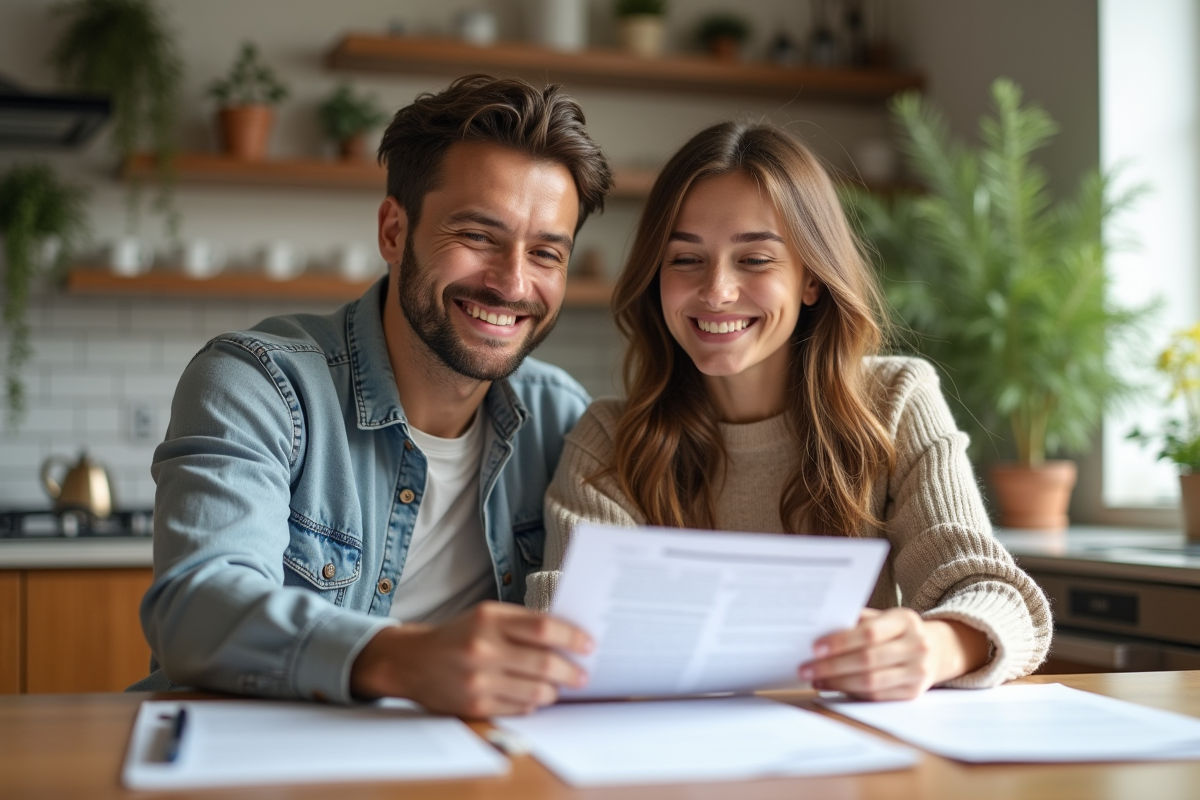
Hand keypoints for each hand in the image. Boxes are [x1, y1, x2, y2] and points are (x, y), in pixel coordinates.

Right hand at [350, 601, 591, 716]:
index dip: (572, 638)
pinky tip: (532, 695)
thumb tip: (567, 637)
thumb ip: (522, 622)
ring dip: (554, 690)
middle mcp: (484, 649)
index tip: (588, 645)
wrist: (412, 661)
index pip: (544, 629)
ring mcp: (479, 680)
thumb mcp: (486, 615)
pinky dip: (533, 702)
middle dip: (571, 671)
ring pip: (537, 691)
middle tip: (583, 675)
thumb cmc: (458, 635)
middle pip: (545, 663)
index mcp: (489, 619)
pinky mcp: (476, 706)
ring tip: (557, 686)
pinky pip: (520, 708)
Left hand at [798, 608, 988, 700]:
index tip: (815, 648)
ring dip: (838, 683)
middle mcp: (916, 646)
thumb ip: (856, 622)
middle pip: (868, 660)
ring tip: (816, 680)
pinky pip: (877, 696)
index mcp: (905, 620)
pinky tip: (833, 687)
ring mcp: (917, 671)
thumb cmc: (896, 631)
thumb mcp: (883, 618)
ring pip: (871, 682)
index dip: (841, 642)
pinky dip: (851, 692)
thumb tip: (817, 630)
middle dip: (832, 666)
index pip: (870, 633)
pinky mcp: (914, 693)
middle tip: (807, 668)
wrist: (935, 650)